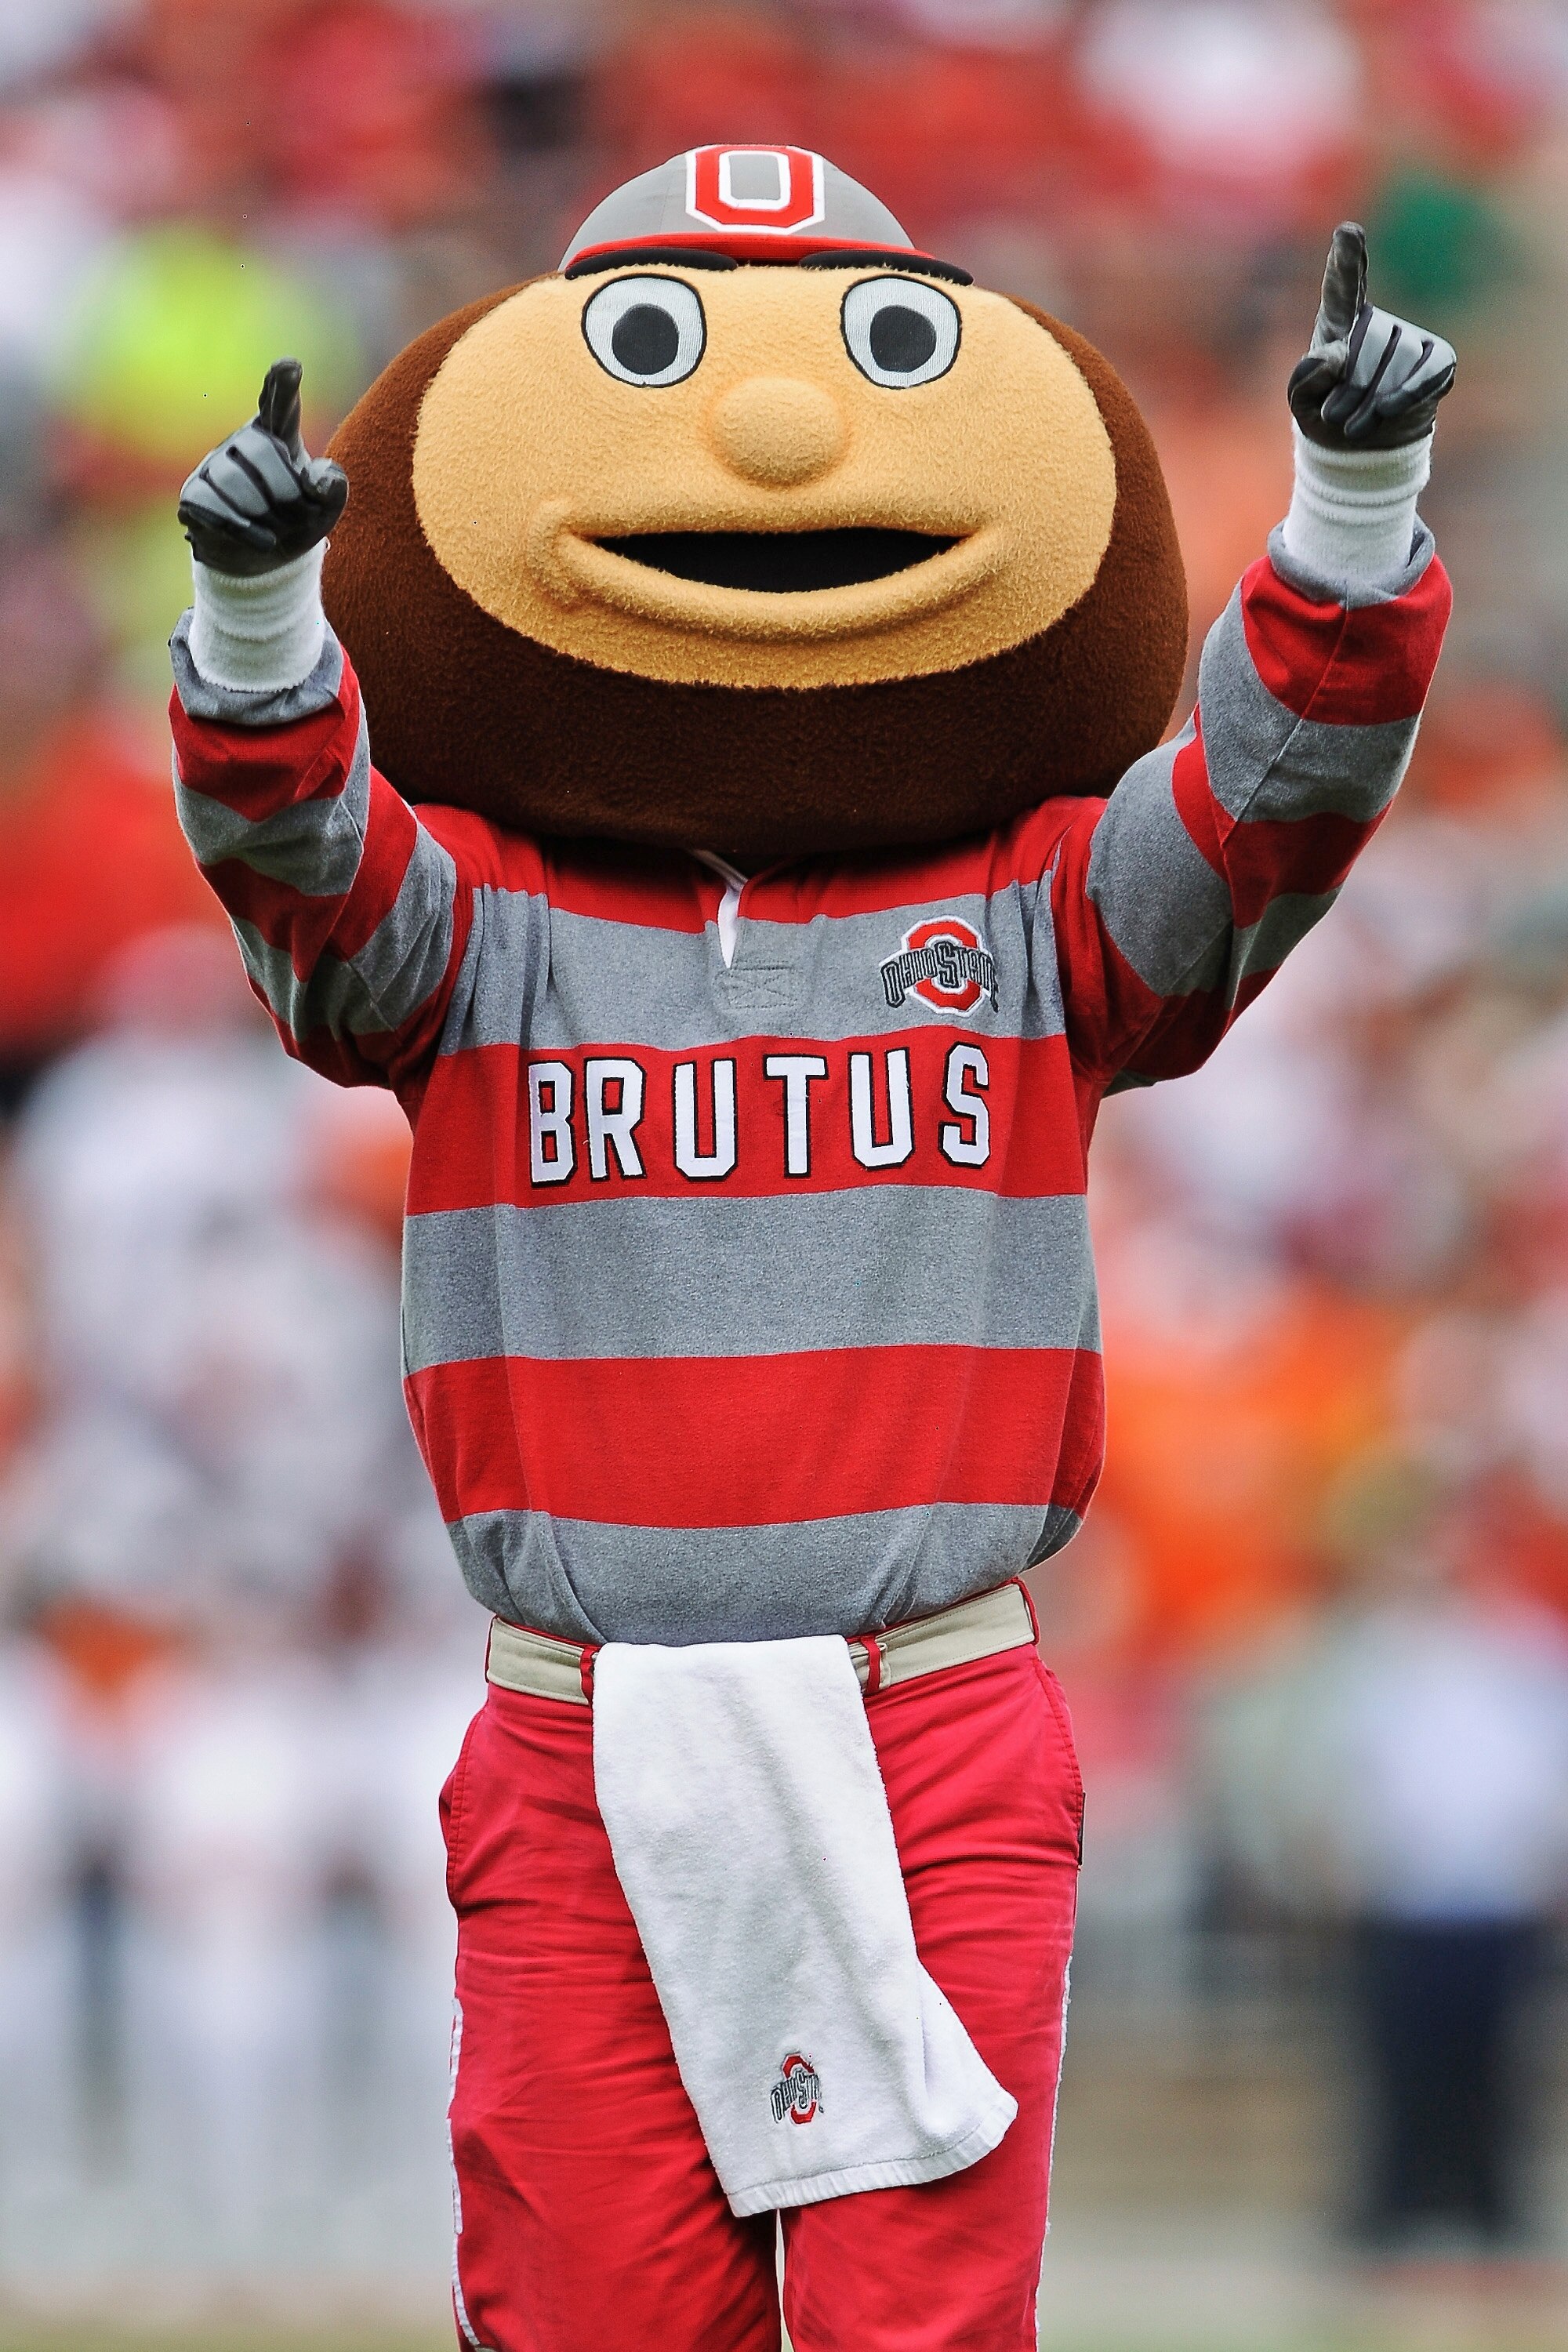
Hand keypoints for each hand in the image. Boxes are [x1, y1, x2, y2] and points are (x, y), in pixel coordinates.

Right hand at [177, 359, 347, 576]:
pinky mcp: (194, 495)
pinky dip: (242, 529)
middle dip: (286, 490)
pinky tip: (264, 541)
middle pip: (259, 448)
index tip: (290, 366)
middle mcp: (241, 442)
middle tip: (297, 513)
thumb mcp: (325, 507)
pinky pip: (209, 504)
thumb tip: (317, 481)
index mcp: (277, 435)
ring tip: (277, 530)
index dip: (282, 385)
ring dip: (263, 514)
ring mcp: (213, 466)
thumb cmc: (296, 520)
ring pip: (231, 480)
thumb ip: (332, 487)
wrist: (265, 560)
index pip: (279, 404)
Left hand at [1288, 224, 1455, 449]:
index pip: (1343, 288)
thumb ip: (1307, 376)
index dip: (1346, 262)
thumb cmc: (1326, 415)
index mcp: (1339, 322)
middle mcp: (1378, 322)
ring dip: (1371, 402)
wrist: (1361, 451)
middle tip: (1334, 416)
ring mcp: (1412, 338)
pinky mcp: (1439, 360)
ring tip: (1353, 426)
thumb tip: (1336, 355)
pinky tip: (1387, 410)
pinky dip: (1406, 395)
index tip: (1348, 231)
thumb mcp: (1302, 400)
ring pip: (1397, 362)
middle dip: (1349, 388)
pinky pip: (1430, 371)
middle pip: (1366, 344)